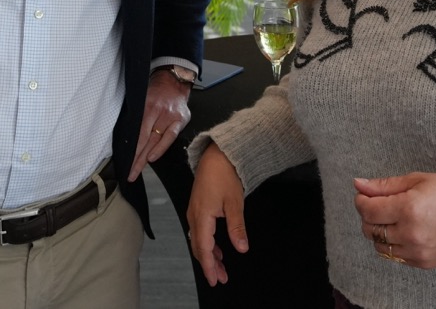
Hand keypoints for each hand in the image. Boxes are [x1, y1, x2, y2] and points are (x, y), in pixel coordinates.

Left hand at [128, 69, 191, 180]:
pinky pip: (170, 137)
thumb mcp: (142, 98)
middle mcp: (159, 112)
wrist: (175, 81)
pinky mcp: (181, 120)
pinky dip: (161, 148)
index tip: (124, 161)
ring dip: (146, 158)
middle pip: (145, 139)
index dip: (132, 148)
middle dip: (136, 158)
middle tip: (129, 173)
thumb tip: (125, 135)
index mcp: (147, 106)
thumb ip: (137, 115)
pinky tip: (152, 158)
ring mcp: (171, 116)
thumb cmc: (156, 92)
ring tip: (137, 170)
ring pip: (156, 140)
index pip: (138, 132)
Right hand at [187, 143, 248, 285]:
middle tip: (221, 278)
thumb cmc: (225, 175)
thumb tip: (242, 248)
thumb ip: (237, 227)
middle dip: (209, 264)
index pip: (204, 248)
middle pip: (199, 247)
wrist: (216, 155)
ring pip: (198, 240)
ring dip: (209, 255)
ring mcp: (194, 211)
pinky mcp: (197, 208)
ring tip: (221, 268)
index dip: (209, 266)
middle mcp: (194, 216)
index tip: (215, 280)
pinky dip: (207, 244)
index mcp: (202, 216)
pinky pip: (199, 232)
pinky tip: (217, 249)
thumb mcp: (235, 202)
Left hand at [353, 172, 435, 268]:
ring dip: (379, 232)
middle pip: (369, 229)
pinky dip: (394, 244)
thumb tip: (358, 184)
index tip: (364, 195)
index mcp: (409, 208)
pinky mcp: (424, 263)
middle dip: (369, 216)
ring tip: (394, 219)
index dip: (361, 201)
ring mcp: (418, 251)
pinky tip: (406, 231)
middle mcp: (411, 233)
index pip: (367, 210)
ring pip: (380, 246)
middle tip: (380, 205)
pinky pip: (396, 257)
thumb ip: (385, 185)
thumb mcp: (418, 179)